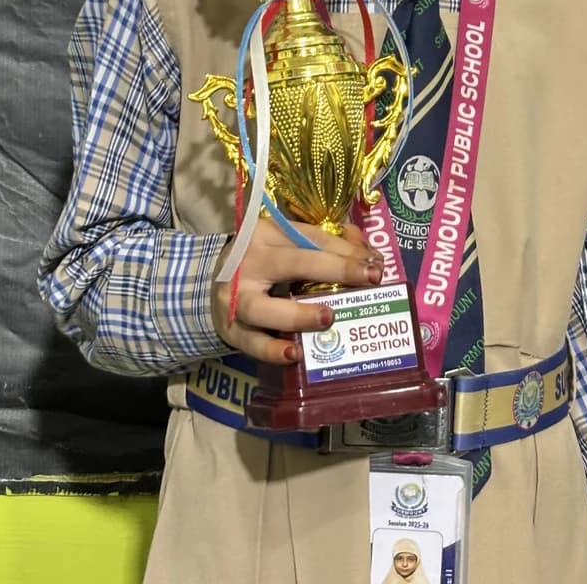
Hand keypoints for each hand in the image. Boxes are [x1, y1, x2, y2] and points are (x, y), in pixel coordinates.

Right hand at [211, 218, 382, 365]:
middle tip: (370, 279)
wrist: (210, 287)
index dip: (345, 251)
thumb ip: (326, 246)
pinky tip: (295, 353)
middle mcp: (248, 260)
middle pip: (291, 261)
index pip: (310, 238)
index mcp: (265, 233)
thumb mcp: (286, 246)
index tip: (377, 265)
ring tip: (328, 318)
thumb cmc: (262, 264)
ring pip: (264, 307)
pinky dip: (272, 350)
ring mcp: (234, 297)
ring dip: (298, 314)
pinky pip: (251, 343)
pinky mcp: (229, 329)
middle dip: (335, 269)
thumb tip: (369, 254)